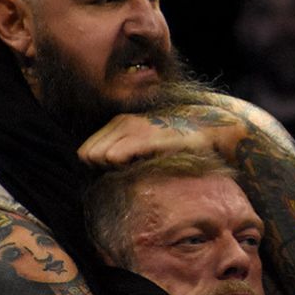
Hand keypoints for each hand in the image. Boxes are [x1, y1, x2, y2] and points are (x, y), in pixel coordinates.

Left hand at [78, 104, 244, 167]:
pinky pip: (114, 157)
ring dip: (111, 169)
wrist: (209, 127)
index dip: (96, 166)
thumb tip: (106, 170)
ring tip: (135, 168)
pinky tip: (142, 166)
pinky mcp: (144, 138)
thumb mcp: (147, 139)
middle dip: (99, 168)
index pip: (85, 150)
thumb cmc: (180, 139)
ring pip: (97, 156)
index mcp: (118, 122)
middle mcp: (121, 122)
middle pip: (86, 155)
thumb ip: (125, 149)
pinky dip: (122, 167)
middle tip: (125, 171)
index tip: (119, 171)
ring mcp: (132, 129)